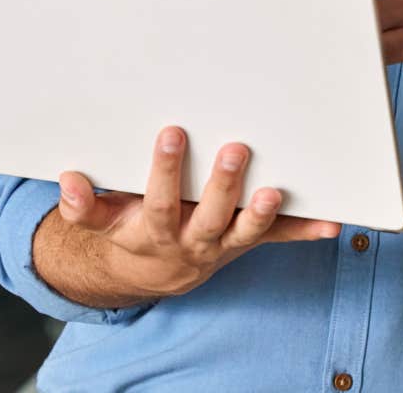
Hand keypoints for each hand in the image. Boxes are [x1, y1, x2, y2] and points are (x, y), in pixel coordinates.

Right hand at [53, 126, 340, 298]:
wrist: (154, 270)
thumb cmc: (130, 230)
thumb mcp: (101, 222)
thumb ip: (83, 206)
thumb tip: (68, 182)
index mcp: (155, 230)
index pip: (160, 200)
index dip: (164, 170)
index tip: (171, 133)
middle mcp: (194, 240)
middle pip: (209, 215)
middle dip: (222, 185)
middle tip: (236, 149)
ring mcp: (225, 243)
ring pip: (246, 231)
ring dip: (263, 214)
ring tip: (275, 191)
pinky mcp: (249, 241)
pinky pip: (280, 238)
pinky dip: (306, 231)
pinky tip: (333, 223)